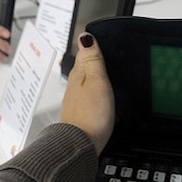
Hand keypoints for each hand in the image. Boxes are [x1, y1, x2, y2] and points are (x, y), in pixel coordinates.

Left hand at [61, 33, 114, 154]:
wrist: (81, 145)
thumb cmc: (90, 115)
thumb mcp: (97, 81)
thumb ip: (93, 59)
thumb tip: (86, 36)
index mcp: (79, 73)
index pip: (85, 50)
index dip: (95, 43)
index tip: (103, 37)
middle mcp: (75, 84)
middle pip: (86, 65)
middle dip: (95, 57)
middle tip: (106, 48)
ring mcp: (78, 98)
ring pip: (87, 79)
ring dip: (96, 73)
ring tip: (107, 67)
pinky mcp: (83, 111)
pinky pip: (89, 93)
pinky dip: (96, 89)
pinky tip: (103, 92)